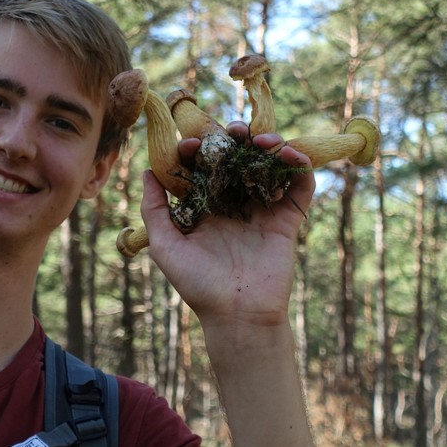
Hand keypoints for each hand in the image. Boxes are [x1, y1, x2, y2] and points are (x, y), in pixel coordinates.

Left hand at [141, 121, 314, 327]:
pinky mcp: (287, 220)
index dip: (199, 148)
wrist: (237, 315)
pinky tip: (290, 156)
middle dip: (237, 138)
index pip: (204, 166)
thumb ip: (154, 210)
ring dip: (269, 145)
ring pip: (269, 165)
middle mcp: (234, 203)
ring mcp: (262, 210)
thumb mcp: (165, 246)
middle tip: (235, 131)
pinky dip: (299, 167)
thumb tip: (147, 172)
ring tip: (264, 140)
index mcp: (205, 206)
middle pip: (239, 158)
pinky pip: (299, 187)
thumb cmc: (196, 285)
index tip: (193, 144)